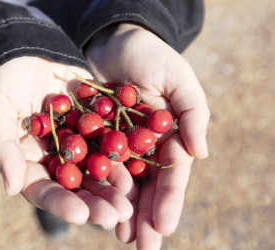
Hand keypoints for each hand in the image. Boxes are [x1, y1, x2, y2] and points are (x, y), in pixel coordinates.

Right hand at [0, 56, 134, 227]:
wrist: (26, 49)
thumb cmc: (3, 81)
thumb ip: (4, 149)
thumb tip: (11, 189)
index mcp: (30, 162)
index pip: (45, 190)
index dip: (61, 204)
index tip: (80, 215)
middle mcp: (57, 157)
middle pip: (77, 186)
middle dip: (96, 202)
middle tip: (116, 216)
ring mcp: (78, 142)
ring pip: (98, 168)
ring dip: (115, 184)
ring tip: (131, 199)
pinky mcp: (96, 123)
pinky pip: (111, 139)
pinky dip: (125, 152)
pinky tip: (141, 163)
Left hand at [85, 23, 209, 247]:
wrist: (114, 42)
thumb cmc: (152, 56)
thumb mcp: (178, 79)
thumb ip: (193, 113)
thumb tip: (202, 154)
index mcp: (169, 137)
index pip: (172, 175)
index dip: (170, 200)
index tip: (165, 227)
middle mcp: (145, 147)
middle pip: (147, 186)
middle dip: (146, 216)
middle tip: (143, 246)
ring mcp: (119, 144)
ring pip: (122, 182)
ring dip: (122, 210)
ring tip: (121, 236)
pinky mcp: (94, 138)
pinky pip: (95, 165)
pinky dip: (95, 186)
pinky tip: (92, 207)